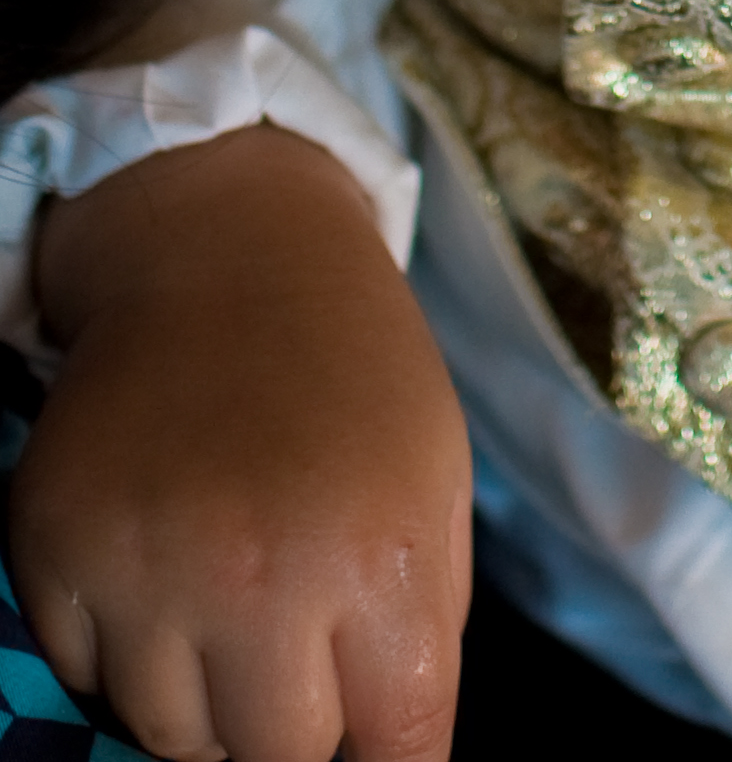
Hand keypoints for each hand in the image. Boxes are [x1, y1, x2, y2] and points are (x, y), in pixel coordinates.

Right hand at [13, 122, 471, 761]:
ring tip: (233, 596)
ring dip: (206, 697)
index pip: (397, 749)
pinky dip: (124, 652)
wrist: (230, 255)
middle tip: (302, 653)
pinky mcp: (59, 550)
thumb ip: (422, 630)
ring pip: (170, 737)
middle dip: (296, 726)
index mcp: (378, 556)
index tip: (377, 752)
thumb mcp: (436, 483)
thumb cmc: (354, 374)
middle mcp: (258, 576)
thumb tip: (393, 752)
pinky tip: (166, 567)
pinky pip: (86, 679)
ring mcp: (145, 567)